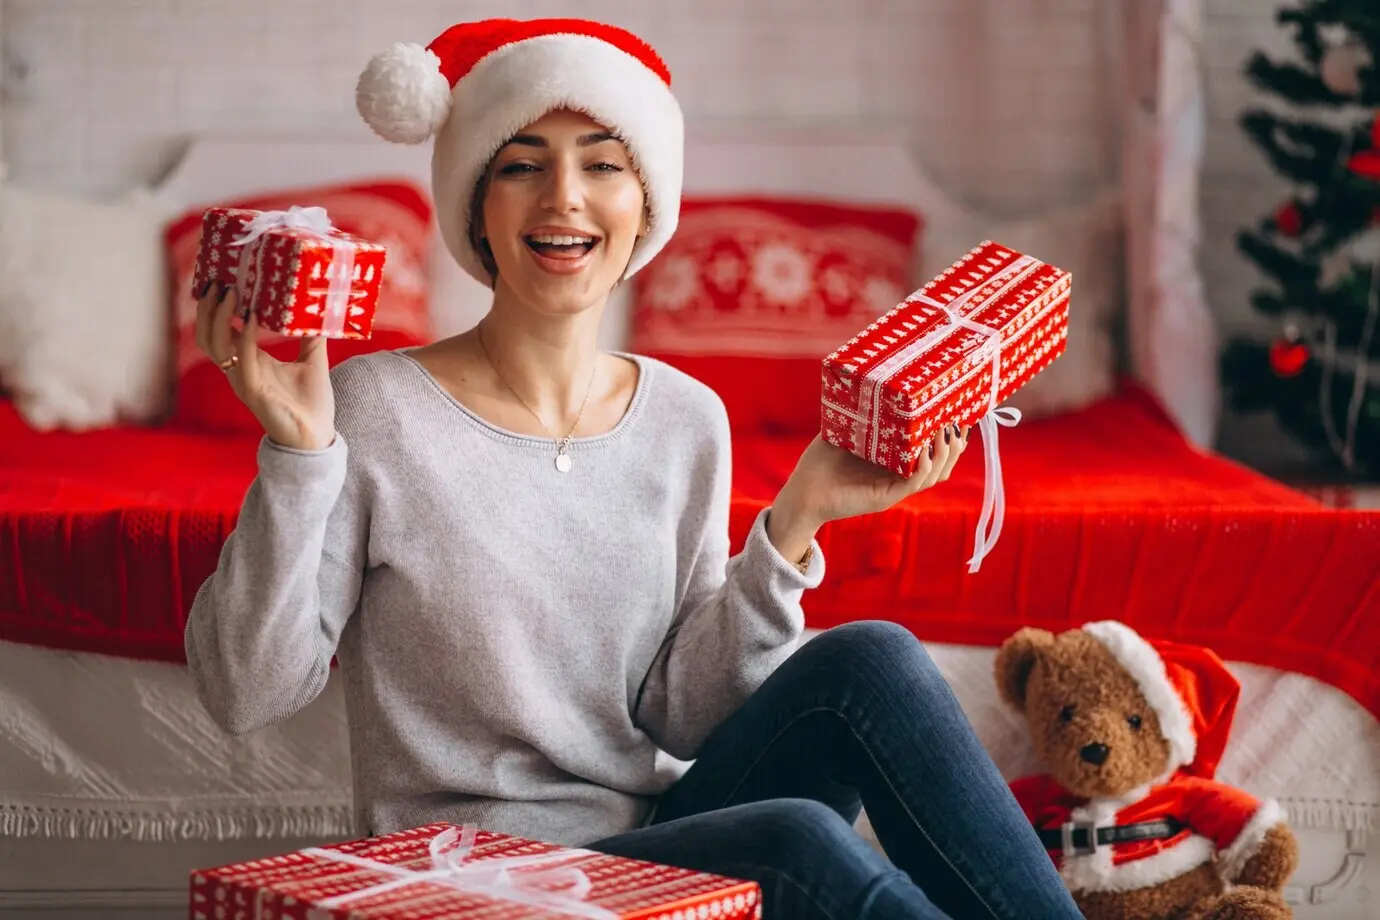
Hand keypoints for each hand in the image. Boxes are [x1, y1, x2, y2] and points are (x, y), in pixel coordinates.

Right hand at [194, 282, 335, 450]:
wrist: (318, 436)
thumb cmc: (312, 402)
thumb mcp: (313, 360)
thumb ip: (312, 336)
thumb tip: (320, 309)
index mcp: (250, 361)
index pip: (221, 331)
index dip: (215, 308)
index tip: (222, 280)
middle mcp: (240, 369)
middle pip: (208, 336)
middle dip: (208, 309)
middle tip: (218, 282)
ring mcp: (244, 381)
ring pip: (215, 346)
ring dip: (220, 318)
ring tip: (230, 293)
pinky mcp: (254, 392)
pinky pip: (243, 360)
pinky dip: (246, 337)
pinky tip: (254, 316)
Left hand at [767, 426, 969, 561]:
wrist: (802, 492)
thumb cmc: (820, 462)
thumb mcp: (845, 430)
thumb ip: (860, 411)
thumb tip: (871, 378)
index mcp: (896, 462)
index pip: (933, 452)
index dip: (951, 437)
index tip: (959, 414)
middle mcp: (899, 476)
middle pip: (942, 464)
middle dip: (955, 445)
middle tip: (958, 422)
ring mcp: (894, 488)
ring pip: (934, 474)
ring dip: (945, 454)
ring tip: (947, 433)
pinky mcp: (884, 497)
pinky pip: (913, 484)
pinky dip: (924, 468)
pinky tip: (926, 453)